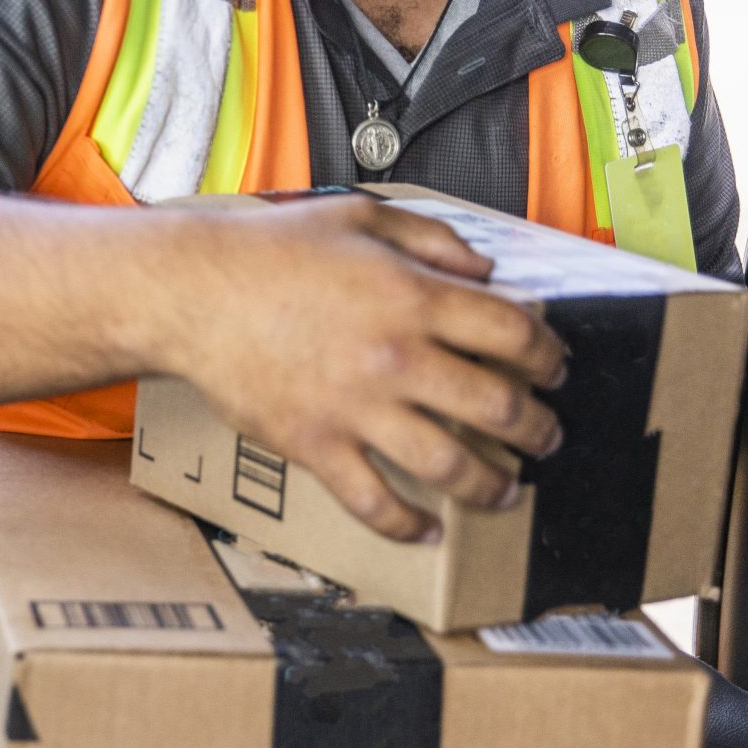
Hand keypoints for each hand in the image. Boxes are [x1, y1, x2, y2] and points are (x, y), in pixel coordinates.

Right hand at [136, 195, 566, 540]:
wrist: (192, 292)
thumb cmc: (270, 250)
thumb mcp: (360, 217)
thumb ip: (432, 239)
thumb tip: (487, 270)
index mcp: (412, 296)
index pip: (514, 333)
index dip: (549, 354)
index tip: (554, 368)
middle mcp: (395, 356)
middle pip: (498, 407)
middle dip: (538, 428)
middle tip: (547, 435)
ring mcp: (356, 408)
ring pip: (450, 466)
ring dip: (493, 484)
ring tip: (508, 488)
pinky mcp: (316, 445)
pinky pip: (373, 502)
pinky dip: (408, 525)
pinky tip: (428, 530)